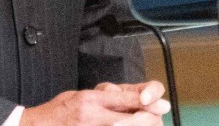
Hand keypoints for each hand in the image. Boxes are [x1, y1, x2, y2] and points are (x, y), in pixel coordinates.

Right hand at [19, 80, 169, 125]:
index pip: (125, 97)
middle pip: (132, 119)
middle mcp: (92, 116)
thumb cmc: (58, 113)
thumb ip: (106, 97)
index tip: (160, 104)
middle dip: (149, 120)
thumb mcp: (81, 95)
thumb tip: (132, 97)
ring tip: (149, 123)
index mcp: (90, 99)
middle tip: (157, 119)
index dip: (147, 101)